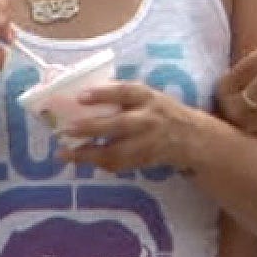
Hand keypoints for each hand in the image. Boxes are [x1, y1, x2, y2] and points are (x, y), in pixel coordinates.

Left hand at [59, 81, 203, 173]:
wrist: (191, 137)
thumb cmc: (159, 111)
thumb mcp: (146, 96)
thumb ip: (121, 95)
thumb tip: (82, 95)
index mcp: (147, 97)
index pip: (124, 92)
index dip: (102, 94)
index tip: (80, 97)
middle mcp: (148, 119)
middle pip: (119, 125)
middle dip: (91, 128)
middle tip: (66, 130)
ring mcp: (147, 143)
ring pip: (117, 152)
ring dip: (89, 154)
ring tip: (65, 153)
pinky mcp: (144, 160)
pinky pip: (119, 165)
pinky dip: (99, 163)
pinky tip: (82, 160)